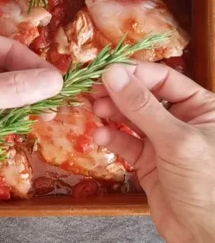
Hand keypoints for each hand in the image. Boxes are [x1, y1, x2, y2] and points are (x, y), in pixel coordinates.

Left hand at [0, 28, 62, 145]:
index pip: (10, 50)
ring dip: (19, 103)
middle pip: (7, 70)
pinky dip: (3, 116)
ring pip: (0, 90)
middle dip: (29, 87)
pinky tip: (17, 124)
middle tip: (52, 104)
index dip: (35, 66)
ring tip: (41, 115)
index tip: (57, 84)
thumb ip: (10, 88)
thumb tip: (55, 81)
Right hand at [92, 62, 214, 242]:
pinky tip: (100, 135)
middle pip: (143, 96)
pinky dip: (112, 137)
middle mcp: (178, 119)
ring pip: (131, 118)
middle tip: (95, 91)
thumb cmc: (206, 183)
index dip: (135, 73)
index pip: (163, 78)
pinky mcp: (146, 159)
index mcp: (198, 106)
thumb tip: (113, 74)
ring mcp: (160, 139)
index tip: (107, 71)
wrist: (203, 236)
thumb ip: (142, 106)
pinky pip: (126, 142)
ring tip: (96, 110)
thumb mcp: (175, 139)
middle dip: (119, 94)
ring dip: (112, 113)